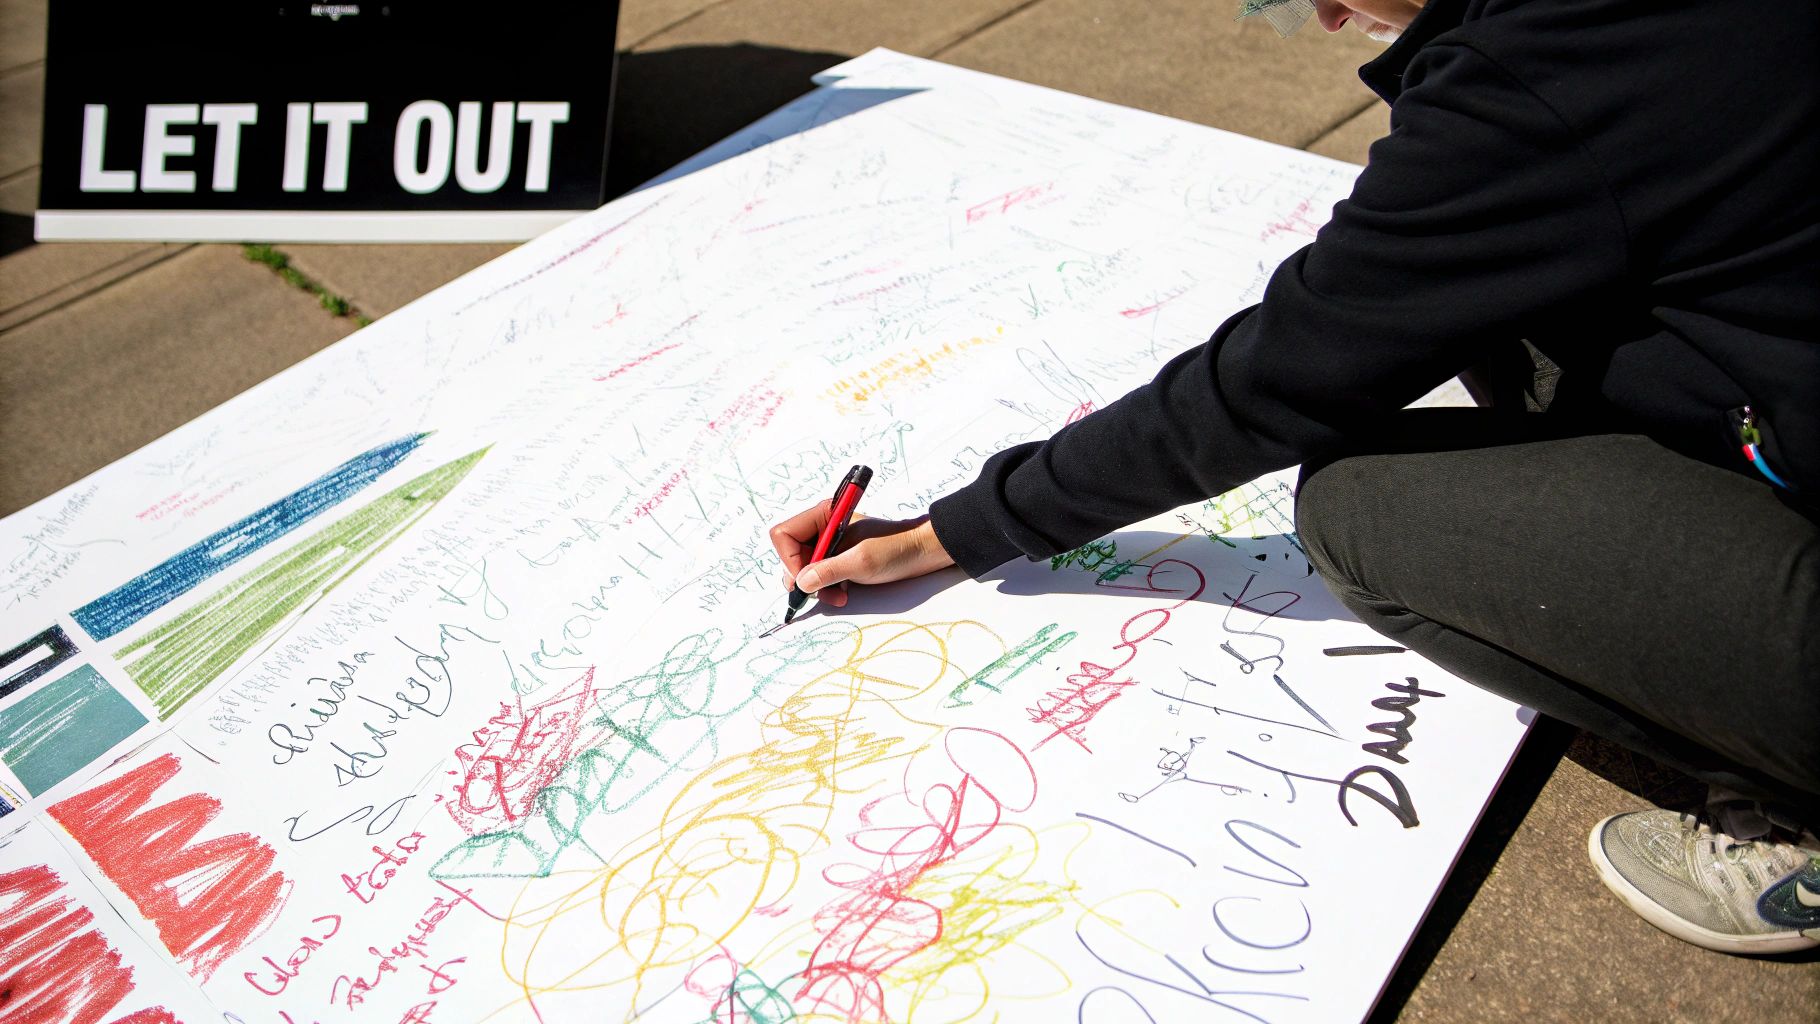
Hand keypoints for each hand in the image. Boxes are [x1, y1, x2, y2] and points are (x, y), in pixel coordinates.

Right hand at [768, 503, 955, 608]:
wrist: (925, 552)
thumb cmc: (898, 548)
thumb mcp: (861, 561)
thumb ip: (828, 571)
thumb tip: (801, 583)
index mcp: (825, 516)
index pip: (785, 535)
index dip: (790, 559)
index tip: (806, 579)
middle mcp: (824, 528)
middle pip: (791, 554)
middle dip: (804, 578)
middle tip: (822, 593)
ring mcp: (832, 544)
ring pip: (805, 568)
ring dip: (817, 587)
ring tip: (838, 596)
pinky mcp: (841, 558)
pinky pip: (820, 575)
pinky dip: (827, 588)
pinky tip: (843, 593)